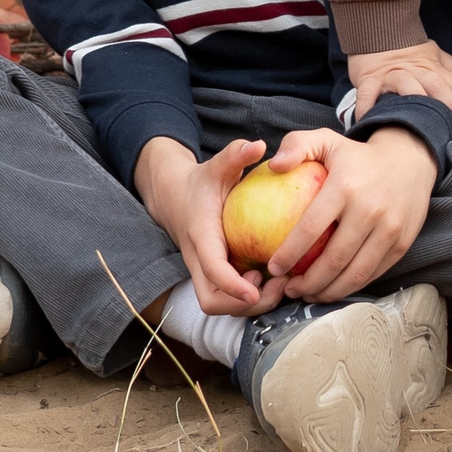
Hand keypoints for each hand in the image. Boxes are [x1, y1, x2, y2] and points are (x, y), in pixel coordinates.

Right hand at [131, 135, 287, 317]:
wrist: (174, 197)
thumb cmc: (202, 183)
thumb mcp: (217, 165)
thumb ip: (236, 154)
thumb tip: (259, 144)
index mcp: (201, 236)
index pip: (212, 270)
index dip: (232, 286)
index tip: (256, 290)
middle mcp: (198, 260)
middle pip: (211, 301)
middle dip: (242, 306)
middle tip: (275, 286)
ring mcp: (204, 272)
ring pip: (219, 304)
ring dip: (249, 304)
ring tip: (278, 283)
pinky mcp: (213, 276)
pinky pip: (228, 296)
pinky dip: (250, 296)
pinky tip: (275, 278)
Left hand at [267, 125, 436, 302]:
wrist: (411, 160)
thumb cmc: (358, 156)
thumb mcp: (327, 139)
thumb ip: (297, 146)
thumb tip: (273, 166)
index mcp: (345, 187)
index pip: (310, 228)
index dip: (288, 254)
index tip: (273, 268)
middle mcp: (369, 210)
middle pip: (332, 260)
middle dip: (306, 283)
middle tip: (288, 289)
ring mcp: (389, 230)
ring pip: (354, 274)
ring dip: (327, 292)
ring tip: (307, 294)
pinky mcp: (401, 244)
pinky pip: (372, 273)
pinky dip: (350, 287)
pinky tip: (332, 288)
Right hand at [349, 38, 451, 119]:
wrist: (375, 30)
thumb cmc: (406, 48)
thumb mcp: (433, 53)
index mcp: (431, 65)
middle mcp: (414, 70)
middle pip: (436, 86)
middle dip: (446, 108)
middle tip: (447, 130)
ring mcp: (391, 74)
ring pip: (407, 86)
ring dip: (414, 105)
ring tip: (417, 125)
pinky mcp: (369, 78)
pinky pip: (367, 93)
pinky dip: (366, 106)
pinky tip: (367, 119)